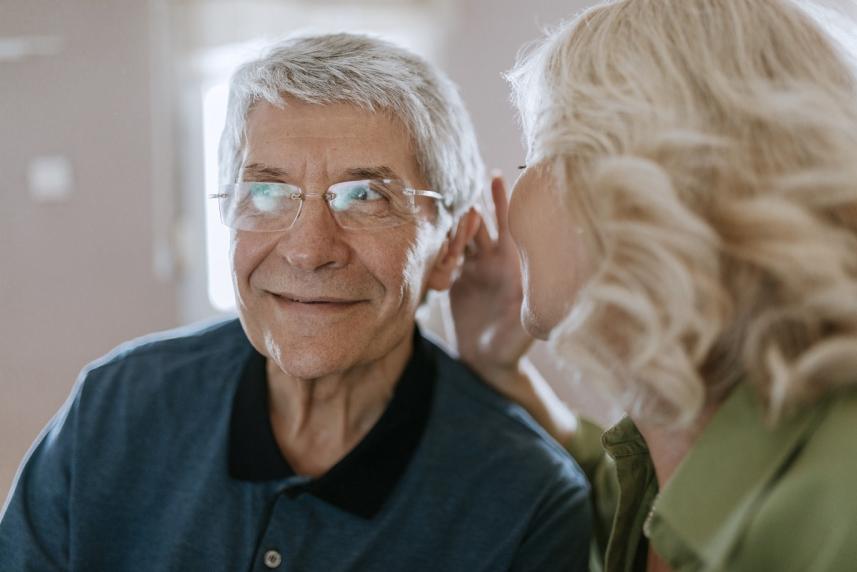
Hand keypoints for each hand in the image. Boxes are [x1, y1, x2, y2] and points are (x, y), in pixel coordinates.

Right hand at [450, 174, 532, 381]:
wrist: (489, 362)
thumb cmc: (515, 344)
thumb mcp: (530, 322)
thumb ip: (537, 300)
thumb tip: (555, 277)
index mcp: (514, 264)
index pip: (511, 225)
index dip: (505, 201)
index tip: (499, 176)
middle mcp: (495, 262)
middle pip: (484, 224)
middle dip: (477, 203)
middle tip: (466, 183)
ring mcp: (474, 270)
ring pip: (462, 237)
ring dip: (455, 224)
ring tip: (445, 208)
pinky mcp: (456, 282)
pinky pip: (445, 258)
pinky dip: (439, 247)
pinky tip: (431, 237)